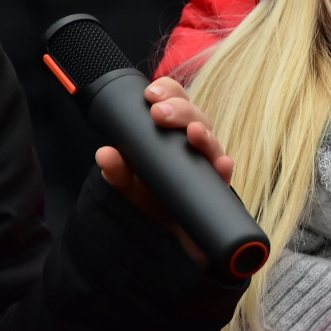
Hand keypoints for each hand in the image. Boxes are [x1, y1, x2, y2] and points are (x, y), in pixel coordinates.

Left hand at [94, 77, 232, 263]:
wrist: (170, 238)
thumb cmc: (154, 200)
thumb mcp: (130, 185)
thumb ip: (118, 171)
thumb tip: (105, 153)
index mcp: (175, 134)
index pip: (177, 102)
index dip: (168, 92)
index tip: (151, 93)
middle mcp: (195, 145)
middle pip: (196, 117)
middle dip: (181, 110)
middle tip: (160, 113)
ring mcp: (209, 166)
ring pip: (213, 143)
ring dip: (205, 135)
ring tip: (193, 133)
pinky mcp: (219, 189)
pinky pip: (225, 176)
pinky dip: (225, 169)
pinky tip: (223, 165)